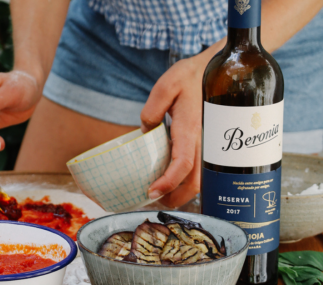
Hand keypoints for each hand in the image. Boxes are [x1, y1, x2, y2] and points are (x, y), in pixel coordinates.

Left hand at [140, 56, 203, 207]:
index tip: (151, 191)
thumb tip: (145, 132)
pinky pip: (200, 169)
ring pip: (201, 180)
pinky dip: (187, 182)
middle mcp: (203, 141)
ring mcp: (208, 144)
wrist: (217, 70)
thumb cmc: (190, 76)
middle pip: (195, 182)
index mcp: (190, 128)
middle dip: (176, 198)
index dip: (168, 182)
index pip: (182, 164)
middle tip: (155, 201)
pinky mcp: (207, 144)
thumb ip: (152, 108)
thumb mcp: (166, 85)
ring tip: (162, 195)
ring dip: (183, 193)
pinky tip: (173, 180)